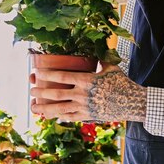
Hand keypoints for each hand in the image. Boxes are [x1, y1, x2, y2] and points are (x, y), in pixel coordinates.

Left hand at [30, 63, 146, 121]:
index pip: (62, 77)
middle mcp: (83, 95)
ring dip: (44, 109)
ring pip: (59, 110)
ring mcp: (84, 108)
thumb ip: (99, 58)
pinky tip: (50, 115)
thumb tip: (93, 45)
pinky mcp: (87, 117)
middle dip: (41, 93)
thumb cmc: (121, 82)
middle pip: (56, 95)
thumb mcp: (110, 67)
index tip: (36, 73)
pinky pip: (69, 117)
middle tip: (31, 90)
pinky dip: (58, 116)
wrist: (132, 102)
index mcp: (87, 80)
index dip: (47, 75)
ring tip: (33, 107)